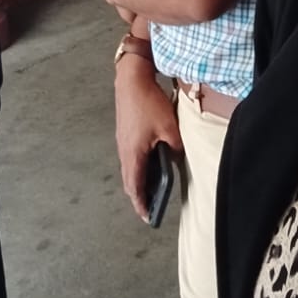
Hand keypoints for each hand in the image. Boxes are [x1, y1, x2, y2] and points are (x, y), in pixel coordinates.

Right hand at [114, 63, 182, 220]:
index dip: (141, 204)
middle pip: (130, 181)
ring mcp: (122, 142)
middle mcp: (124, 151)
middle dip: (139, 195)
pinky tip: (150, 163)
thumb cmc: (149, 104)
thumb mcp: (170, 129)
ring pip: (129, 168)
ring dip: (138, 180)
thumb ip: (175, 148)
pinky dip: (138, 166)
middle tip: (150, 206)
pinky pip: (130, 157)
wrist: (132, 80)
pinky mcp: (124, 133)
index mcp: (133, 155)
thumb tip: (176, 157)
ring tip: (151, 188)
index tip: (148, 217)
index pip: (135, 187)